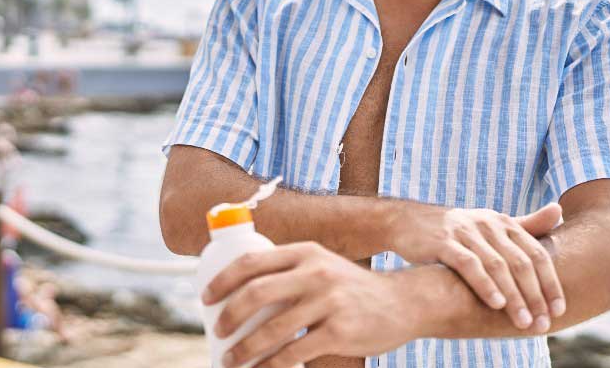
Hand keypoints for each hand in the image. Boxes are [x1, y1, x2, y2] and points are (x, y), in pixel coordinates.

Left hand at [202, 241, 417, 367]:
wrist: (403, 303)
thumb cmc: (351, 289)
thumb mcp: (323, 266)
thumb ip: (290, 272)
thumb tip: (240, 292)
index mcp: (306, 253)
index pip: (252, 261)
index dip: (223, 280)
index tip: (206, 298)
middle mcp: (316, 272)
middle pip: (256, 293)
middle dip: (229, 316)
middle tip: (218, 331)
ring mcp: (329, 301)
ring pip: (272, 329)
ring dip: (244, 349)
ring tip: (231, 360)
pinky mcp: (340, 330)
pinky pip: (294, 353)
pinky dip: (271, 366)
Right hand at [388, 201, 564, 331]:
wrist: (408, 222)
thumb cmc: (456, 230)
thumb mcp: (491, 224)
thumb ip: (526, 223)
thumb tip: (559, 211)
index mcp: (503, 223)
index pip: (536, 253)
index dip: (550, 282)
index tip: (559, 309)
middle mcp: (488, 224)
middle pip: (520, 262)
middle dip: (535, 295)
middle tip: (543, 322)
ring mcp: (466, 232)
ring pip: (498, 266)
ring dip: (514, 296)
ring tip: (523, 321)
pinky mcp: (444, 242)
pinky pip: (469, 265)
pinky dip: (485, 284)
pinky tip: (496, 304)